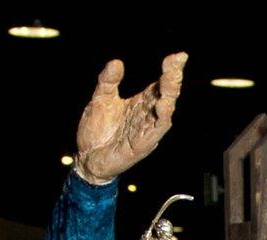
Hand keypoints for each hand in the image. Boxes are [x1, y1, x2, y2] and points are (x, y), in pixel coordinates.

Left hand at [74, 53, 186, 184]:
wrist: (87, 157)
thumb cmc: (96, 130)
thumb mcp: (101, 99)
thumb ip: (108, 81)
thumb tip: (117, 62)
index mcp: (140, 103)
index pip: (160, 84)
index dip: (170, 69)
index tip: (179, 56)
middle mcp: (147, 115)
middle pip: (166, 94)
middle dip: (173, 77)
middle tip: (177, 61)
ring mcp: (146, 129)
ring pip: (165, 111)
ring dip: (170, 94)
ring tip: (171, 78)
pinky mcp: (142, 144)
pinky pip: (155, 130)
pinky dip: (161, 118)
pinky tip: (162, 104)